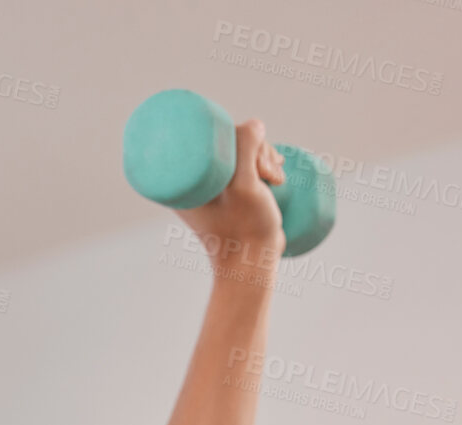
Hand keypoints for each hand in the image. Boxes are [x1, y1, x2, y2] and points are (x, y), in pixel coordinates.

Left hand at [174, 120, 286, 275]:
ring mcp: (213, 189)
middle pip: (229, 142)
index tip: (259, 164)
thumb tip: (254, 123)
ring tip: (277, 182)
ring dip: (266, 158)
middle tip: (269, 176)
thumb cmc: (243, 229)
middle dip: (258, 151)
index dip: (243, 139)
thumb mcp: (243, 186)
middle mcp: (194, 182)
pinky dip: (265, 166)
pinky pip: (247, 168)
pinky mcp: (230, 196)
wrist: (251, 264)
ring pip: (242, 153)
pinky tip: (278, 174)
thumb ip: (246, 149)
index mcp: (182, 180)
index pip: (211, 136)